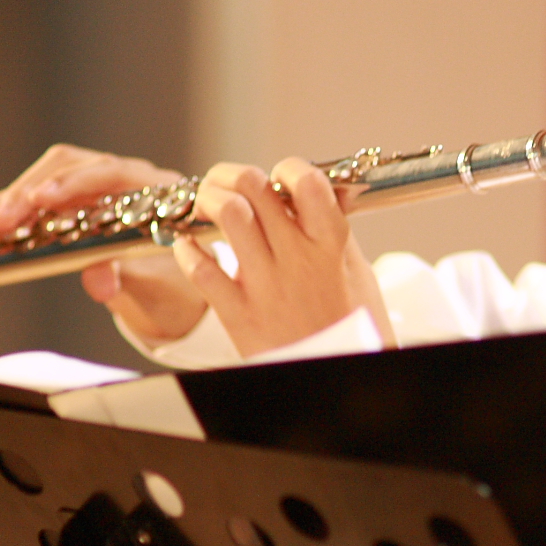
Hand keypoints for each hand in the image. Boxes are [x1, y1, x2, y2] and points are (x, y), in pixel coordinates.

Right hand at [0, 143, 207, 344]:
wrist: (178, 292)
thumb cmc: (175, 283)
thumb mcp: (157, 286)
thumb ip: (129, 278)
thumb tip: (99, 281)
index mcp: (156, 191)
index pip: (112, 172)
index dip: (76, 183)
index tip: (41, 199)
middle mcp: (124, 180)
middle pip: (67, 171)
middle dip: (24, 196)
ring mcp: (96, 188)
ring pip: (44, 182)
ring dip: (4, 203)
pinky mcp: (72, 203)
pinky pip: (36, 201)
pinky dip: (5, 212)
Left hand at [172, 157, 394, 356]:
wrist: (334, 376)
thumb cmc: (350, 327)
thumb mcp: (358, 272)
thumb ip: (337, 228)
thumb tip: (331, 190)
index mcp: (330, 245)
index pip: (307, 182)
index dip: (287, 169)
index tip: (279, 179)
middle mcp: (296, 258)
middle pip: (253, 186)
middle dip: (231, 175)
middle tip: (226, 184)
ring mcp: (265, 285)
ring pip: (228, 215)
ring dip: (209, 200)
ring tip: (207, 207)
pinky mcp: (239, 312)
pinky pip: (200, 269)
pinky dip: (187, 249)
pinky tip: (190, 246)